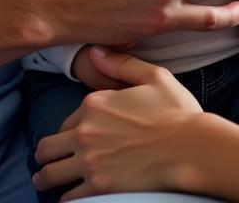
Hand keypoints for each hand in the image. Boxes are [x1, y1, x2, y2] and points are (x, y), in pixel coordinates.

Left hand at [34, 48, 202, 198]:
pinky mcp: (99, 187)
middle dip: (45, 155)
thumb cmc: (177, 112)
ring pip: (49, 174)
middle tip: (47, 163)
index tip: (73, 139)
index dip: (69, 130)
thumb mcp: (153, 76)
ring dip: (46, 177)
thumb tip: (96, 52)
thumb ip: (121, 63)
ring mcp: (90, 161)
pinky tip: (69, 197)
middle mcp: (86, 131)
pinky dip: (66, 198)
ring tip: (46, 181)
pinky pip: (68, 198)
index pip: (66, 120)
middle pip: (47, 148)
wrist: (192, 148)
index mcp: (95, 104)